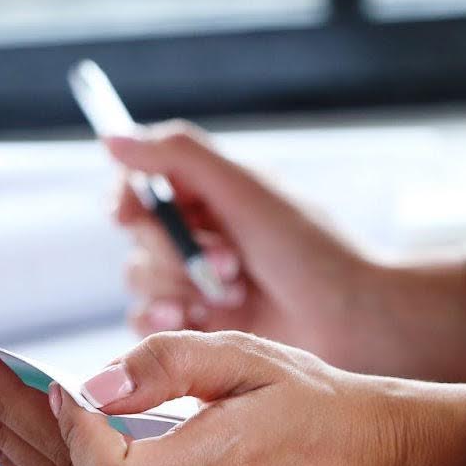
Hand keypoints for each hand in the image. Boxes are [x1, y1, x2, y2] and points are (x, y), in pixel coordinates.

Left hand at [0, 332, 465, 465]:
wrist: (366, 459)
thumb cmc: (317, 405)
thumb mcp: (252, 357)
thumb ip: (170, 364)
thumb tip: (91, 383)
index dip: (68, 436)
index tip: (52, 382)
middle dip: (7, 420)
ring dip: (11, 441)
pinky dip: (40, 463)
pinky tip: (3, 442)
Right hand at [108, 122, 465, 381]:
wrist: (353, 322)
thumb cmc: (311, 251)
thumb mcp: (246, 190)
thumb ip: (179, 156)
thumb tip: (111, 138)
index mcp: (211, 192)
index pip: (142, 183)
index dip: (127, 197)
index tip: (127, 213)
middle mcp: (200, 233)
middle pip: (139, 237)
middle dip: (174, 252)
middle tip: (228, 263)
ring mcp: (198, 281)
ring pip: (141, 281)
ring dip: (179, 286)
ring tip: (233, 294)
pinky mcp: (199, 326)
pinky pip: (149, 322)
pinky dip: (164, 320)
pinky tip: (198, 321)